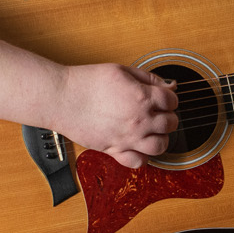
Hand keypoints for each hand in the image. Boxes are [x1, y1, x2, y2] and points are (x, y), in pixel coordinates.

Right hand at [53, 63, 178, 168]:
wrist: (61, 98)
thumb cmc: (87, 82)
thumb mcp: (121, 70)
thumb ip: (148, 78)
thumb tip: (170, 85)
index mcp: (142, 97)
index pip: (172, 100)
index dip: (169, 98)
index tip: (163, 98)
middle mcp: (139, 120)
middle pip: (170, 124)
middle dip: (168, 117)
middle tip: (159, 113)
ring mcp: (127, 137)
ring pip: (159, 146)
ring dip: (161, 138)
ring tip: (153, 131)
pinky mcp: (113, 149)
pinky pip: (137, 162)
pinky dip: (142, 157)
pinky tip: (138, 147)